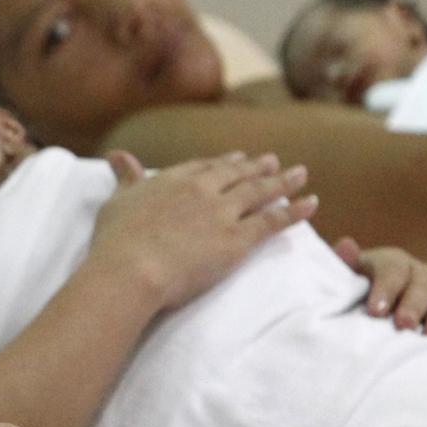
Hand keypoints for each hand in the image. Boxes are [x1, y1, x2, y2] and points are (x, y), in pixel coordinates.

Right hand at [89, 152, 316, 309]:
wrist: (131, 270)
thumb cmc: (116, 241)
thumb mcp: (116, 202)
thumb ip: (125, 178)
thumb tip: (116, 156)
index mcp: (175, 180)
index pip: (206, 167)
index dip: (224, 163)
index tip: (238, 159)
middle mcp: (203, 190)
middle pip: (237, 174)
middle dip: (257, 167)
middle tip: (273, 161)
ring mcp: (224, 213)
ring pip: (260, 192)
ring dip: (283, 182)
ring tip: (300, 175)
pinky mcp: (239, 239)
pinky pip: (273, 220)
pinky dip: (294, 211)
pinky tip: (310, 204)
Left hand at [334, 238, 426, 341]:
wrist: (359, 318)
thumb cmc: (348, 296)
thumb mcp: (340, 279)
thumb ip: (342, 264)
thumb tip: (346, 244)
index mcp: (391, 264)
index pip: (393, 269)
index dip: (386, 287)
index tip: (375, 311)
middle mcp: (418, 279)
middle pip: (423, 285)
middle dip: (414, 304)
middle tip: (403, 324)